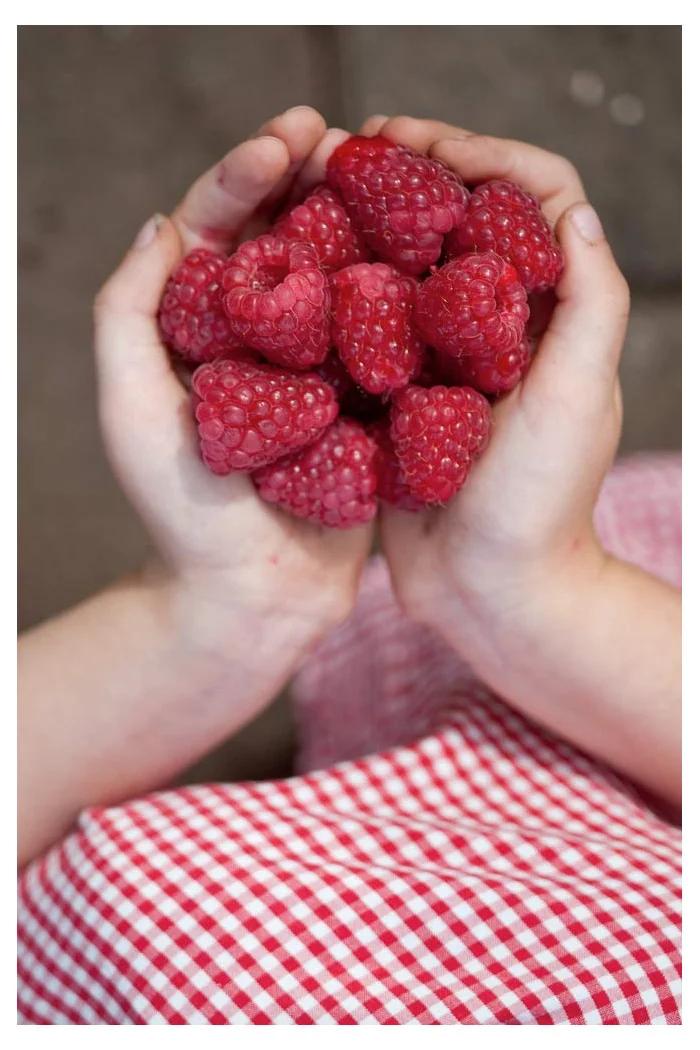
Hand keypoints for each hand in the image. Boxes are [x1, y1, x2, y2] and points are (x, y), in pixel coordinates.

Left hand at [93, 108, 370, 654]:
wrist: (252, 600)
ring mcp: (315, 370)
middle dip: (318, 182)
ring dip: (370, 225)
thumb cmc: (184, 515)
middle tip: (355, 138)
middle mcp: (259, 342)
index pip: (220, 231)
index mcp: (198, 331)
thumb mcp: (132, 409)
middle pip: (288, 241)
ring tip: (402, 179)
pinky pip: (385, 339)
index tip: (288, 139)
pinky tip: (436, 259)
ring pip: (343, 279)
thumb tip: (164, 222)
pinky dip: (407, 296)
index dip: (248, 174)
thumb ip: (128, 314)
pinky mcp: (362, 405)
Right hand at [367, 118, 625, 660]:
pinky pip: (369, 326)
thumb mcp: (573, 401)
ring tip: (313, 198)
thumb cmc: (539, 504)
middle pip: (460, 220)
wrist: (490, 594)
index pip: (530, 199)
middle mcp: (499, 328)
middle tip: (347, 154)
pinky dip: (339, 292)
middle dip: (407, 175)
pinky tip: (297, 276)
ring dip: (367, 223)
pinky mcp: (401, 396)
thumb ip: (590, 307)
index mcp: (550, 316)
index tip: (413, 143)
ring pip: (407, 265)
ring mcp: (446, 360)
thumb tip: (575, 211)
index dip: (477, 154)